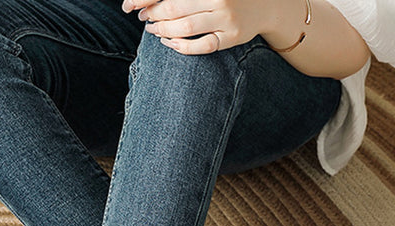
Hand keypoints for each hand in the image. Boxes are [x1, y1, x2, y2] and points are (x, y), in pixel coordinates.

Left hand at [122, 0, 265, 53]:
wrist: (266, 3)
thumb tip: (151, 1)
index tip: (133, 4)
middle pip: (175, 8)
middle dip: (154, 14)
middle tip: (144, 17)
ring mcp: (226, 19)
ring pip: (185, 28)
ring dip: (163, 31)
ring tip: (153, 30)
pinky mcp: (231, 37)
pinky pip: (200, 46)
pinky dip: (181, 47)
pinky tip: (169, 43)